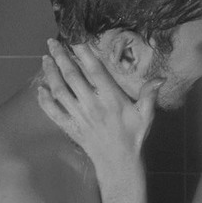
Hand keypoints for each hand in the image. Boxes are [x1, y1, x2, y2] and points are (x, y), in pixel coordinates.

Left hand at [36, 38, 163, 175]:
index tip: (74, 38)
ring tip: (45, 59)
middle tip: (51, 42)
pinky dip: (44, 100)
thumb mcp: (146, 115)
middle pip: (72, 76)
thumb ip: (149, 95)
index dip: (84, 53)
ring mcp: (79, 117)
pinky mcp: (71, 128)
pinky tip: (40, 89)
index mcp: (111, 99)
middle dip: (60, 57)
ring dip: (50, 74)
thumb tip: (160, 77)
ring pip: (60, 91)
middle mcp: (92, 105)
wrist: (119, 164)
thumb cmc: (134, 137)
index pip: (95, 71)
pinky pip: (53, 112)